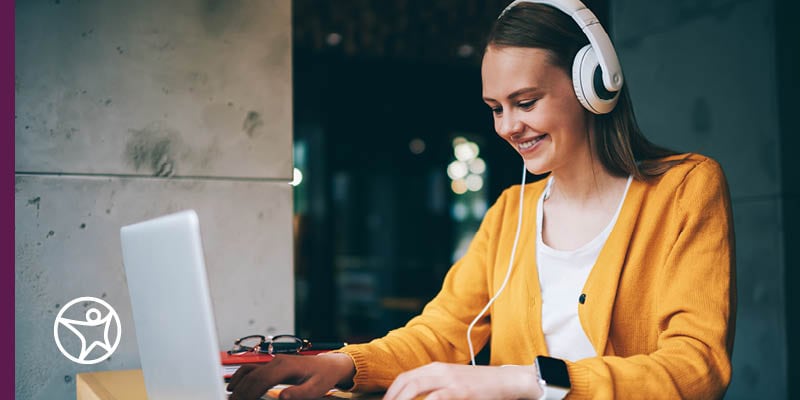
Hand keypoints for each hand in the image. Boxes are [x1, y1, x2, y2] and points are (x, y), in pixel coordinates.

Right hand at [228, 352, 355, 399]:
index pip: (261, 379)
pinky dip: (241, 377)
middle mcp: (277, 362)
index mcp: (286, 366)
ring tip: (231, 398)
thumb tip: (282, 397)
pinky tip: (235, 387)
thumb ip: (299, 393)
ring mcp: (274, 362)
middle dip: (240, 391)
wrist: (329, 365)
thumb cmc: (323, 377)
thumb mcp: (315, 389)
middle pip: (252, 375)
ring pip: (249, 370)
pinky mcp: (273, 365)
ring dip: (238, 384)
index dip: (249, 392)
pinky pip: (253, 369)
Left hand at [383, 362, 541, 399]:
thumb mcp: (453, 380)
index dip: (391, 392)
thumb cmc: (479, 384)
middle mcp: (440, 371)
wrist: (507, 380)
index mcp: (436, 367)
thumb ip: (435, 385)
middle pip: (406, 383)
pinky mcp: (461, 391)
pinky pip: (436, 397)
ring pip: (416, 388)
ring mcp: (450, 380)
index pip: (405, 377)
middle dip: (392, 397)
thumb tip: (416, 396)